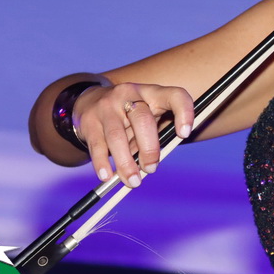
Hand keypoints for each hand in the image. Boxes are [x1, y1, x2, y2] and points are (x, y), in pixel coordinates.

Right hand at [72, 82, 194, 184]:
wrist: (90, 101)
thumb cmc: (130, 115)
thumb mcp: (147, 115)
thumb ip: (156, 134)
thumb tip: (153, 164)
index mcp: (152, 92)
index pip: (175, 95)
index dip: (184, 112)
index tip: (184, 134)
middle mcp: (130, 94)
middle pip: (143, 120)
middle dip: (149, 148)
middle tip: (151, 169)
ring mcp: (107, 106)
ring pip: (117, 136)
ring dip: (126, 163)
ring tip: (133, 181)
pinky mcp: (89, 121)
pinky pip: (97, 145)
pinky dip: (102, 163)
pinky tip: (107, 176)